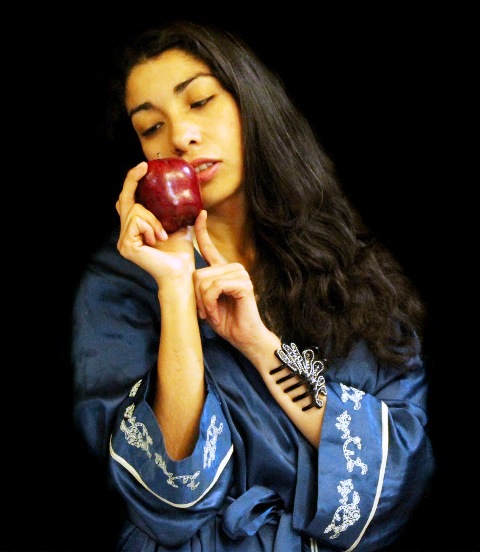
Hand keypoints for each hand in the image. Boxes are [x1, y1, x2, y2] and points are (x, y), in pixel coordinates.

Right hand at [116, 162, 195, 282]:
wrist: (182, 271)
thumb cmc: (181, 252)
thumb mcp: (180, 224)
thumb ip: (177, 210)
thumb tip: (191, 194)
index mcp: (136, 228)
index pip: (128, 201)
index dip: (132, 182)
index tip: (144, 166)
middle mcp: (126, 233)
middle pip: (125, 200)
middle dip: (133, 181)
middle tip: (143, 166)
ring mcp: (123, 240)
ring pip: (134, 211)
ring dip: (153, 219)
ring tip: (163, 235)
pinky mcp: (126, 245)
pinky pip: (136, 222)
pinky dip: (151, 227)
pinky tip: (158, 240)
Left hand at [193, 210, 271, 353]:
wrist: (245, 339)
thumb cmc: (226, 322)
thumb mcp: (206, 302)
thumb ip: (199, 287)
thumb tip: (189, 274)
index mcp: (223, 270)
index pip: (209, 247)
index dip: (203, 231)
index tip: (200, 214)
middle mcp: (233, 268)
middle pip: (198, 273)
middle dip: (197, 297)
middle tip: (206, 313)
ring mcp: (240, 274)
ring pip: (204, 281)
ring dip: (204, 303)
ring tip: (213, 315)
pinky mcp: (243, 283)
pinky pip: (214, 288)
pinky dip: (211, 305)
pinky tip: (218, 315)